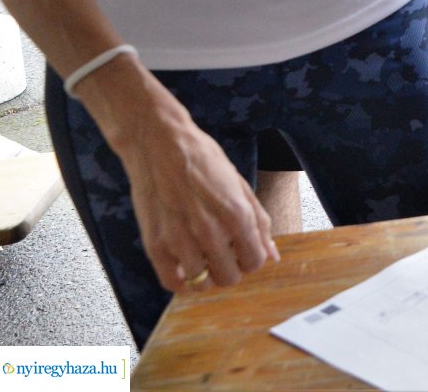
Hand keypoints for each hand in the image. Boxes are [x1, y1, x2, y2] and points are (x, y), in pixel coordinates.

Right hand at [108, 92, 277, 294]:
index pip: (255, 261)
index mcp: (236, 214)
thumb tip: (272, 255)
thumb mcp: (240, 185)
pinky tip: (185, 267)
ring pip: (202, 283)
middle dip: (231, 269)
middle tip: (223, 254)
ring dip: (205, 274)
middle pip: (229, 277)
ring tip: (202, 257)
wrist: (159, 145)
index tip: (243, 251)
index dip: (252, 259)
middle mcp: (210, 231)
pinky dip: (181, 281)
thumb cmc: (203, 161)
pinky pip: (172, 283)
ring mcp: (180, 240)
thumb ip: (259, 222)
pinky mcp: (154, 245)